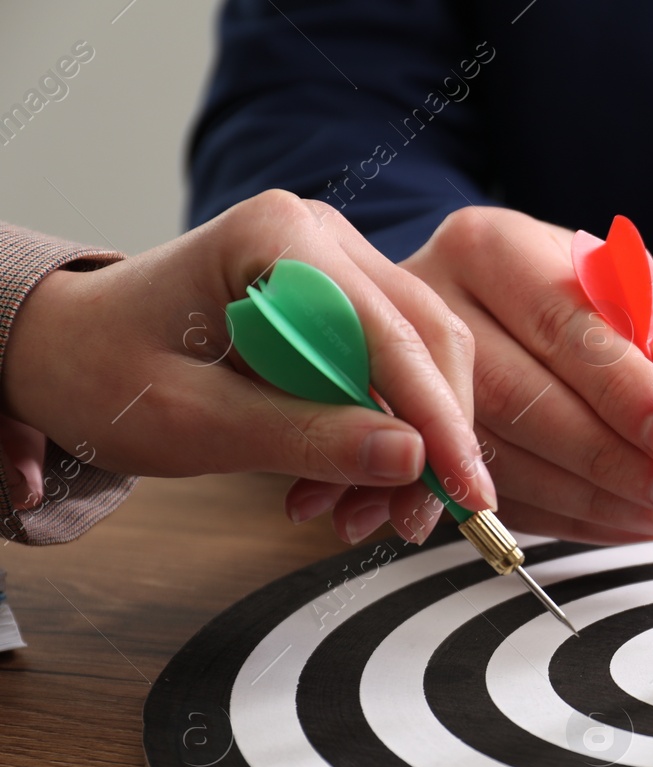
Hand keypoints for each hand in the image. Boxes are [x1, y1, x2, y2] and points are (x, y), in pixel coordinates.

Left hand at [2, 190, 489, 542]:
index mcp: (279, 237)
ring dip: (404, 454)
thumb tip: (411, 458)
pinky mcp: (338, 313)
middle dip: (432, 443)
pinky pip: (388, 382)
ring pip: (417, 369)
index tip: (468, 491)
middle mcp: (321, 241)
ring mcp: (335, 273)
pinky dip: (377, 445)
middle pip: (426, 344)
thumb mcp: (196, 421)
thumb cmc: (102, 370)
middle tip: (415, 521)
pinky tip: (340, 492)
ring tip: (359, 519)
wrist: (63, 356)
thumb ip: (307, 437)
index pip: (392, 333)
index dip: (440, 420)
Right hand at [391, 206, 652, 543]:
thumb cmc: (564, 294)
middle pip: (519, 399)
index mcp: (488, 249)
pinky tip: (624, 522)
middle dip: (611, 458)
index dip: (624, 390)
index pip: (561, 325)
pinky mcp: (416, 443)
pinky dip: (568, 518)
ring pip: (500, 458)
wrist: (484, 305)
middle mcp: (432, 306)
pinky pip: (493, 494)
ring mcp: (408, 380)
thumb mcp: (620, 287)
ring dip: (593, 500)